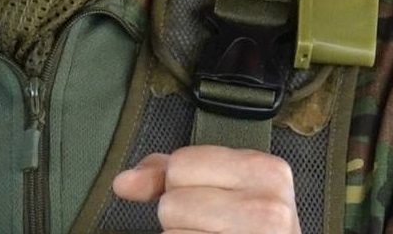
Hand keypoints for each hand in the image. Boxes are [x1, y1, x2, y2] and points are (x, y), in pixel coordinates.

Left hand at [111, 145, 301, 233]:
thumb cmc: (250, 227)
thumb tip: (124, 182)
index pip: (180, 165)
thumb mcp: (223, 189)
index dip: (183, 186)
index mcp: (267, 171)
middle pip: (172, 203)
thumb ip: (171, 174)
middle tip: (214, 226)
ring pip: (171, 233)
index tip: (211, 200)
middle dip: (182, 218)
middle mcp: (268, 207)